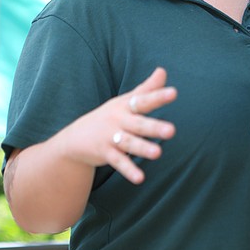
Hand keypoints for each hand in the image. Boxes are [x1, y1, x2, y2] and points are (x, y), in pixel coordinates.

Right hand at [59, 67, 176, 184]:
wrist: (75, 138)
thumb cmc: (109, 116)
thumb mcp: (125, 101)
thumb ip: (146, 89)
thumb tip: (163, 71)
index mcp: (126, 106)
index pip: (144, 100)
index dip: (158, 96)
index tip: (174, 93)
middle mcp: (119, 121)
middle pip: (139, 124)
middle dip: (154, 127)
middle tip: (172, 131)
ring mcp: (111, 137)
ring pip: (129, 143)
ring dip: (143, 148)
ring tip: (158, 153)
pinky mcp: (105, 153)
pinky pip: (119, 163)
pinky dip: (129, 170)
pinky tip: (140, 178)